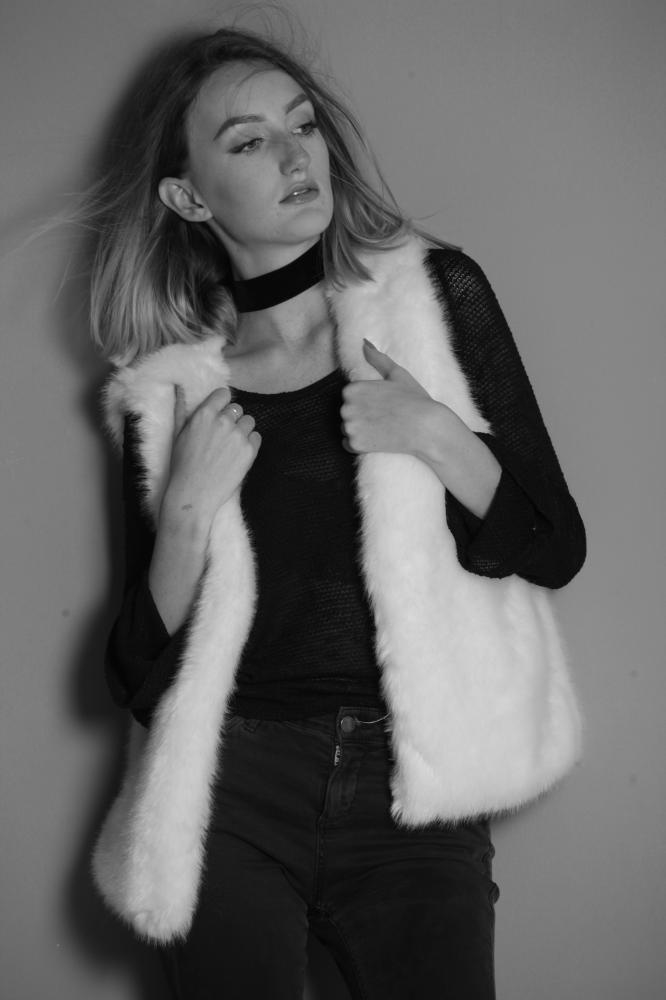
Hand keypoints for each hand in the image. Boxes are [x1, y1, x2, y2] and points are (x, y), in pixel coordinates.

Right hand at [163, 384, 260, 528]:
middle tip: (223, 436)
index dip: (222, 404)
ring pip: (249, 421)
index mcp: (204, 414)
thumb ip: (181, 409)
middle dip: (232, 419)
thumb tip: (179, 388)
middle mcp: (223, 421)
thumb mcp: (178, 434)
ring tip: (231, 446)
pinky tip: (238, 454)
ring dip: (242, 430)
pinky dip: (250, 443)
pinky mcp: (249, 451)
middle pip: (237, 409)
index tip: (220, 413)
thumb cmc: (182, 465)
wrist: (194, 493)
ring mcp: (238, 436)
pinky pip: (257, 437)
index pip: (223, 394)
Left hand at [340, 339, 440, 455]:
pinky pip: (348, 444)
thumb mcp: (397, 374)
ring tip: (382, 428)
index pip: (350, 396)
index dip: (366, 401)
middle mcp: (347, 406)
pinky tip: (377, 439)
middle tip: (384, 417)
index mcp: (353, 388)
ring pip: (347, 428)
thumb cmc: (414, 399)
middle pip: (347, 412)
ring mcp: (350, 426)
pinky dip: (360, 444)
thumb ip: (378, 359)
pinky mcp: (355, 444)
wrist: (427, 428)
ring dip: (360, 430)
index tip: (382, 405)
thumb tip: (364, 343)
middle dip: (361, 415)